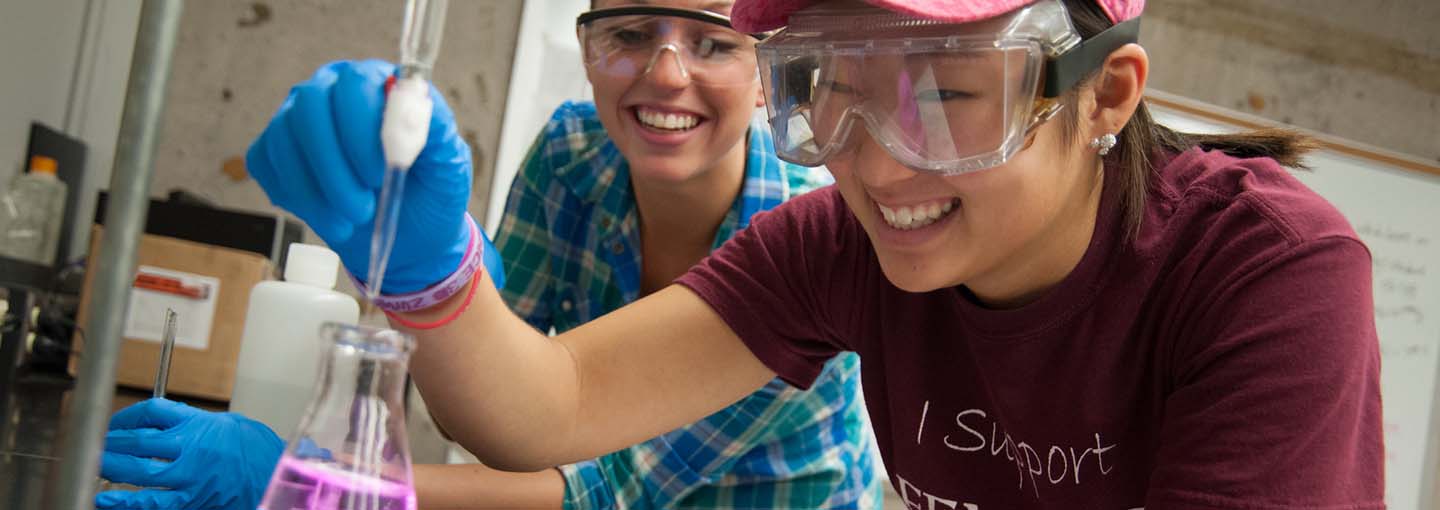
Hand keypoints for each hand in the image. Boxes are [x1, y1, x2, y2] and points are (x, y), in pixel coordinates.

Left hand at [95, 399, 283, 509]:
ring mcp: (190, 476)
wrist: (276, 474)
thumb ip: (190, 421)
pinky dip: (127, 503)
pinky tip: (108, 500)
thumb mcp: (223, 422)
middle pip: (139, 441)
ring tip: (96, 466)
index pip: (152, 411)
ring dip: (112, 468)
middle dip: (111, 443)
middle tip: (95, 444)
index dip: (126, 416)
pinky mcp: (191, 500)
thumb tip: (159, 422)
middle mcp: (192, 448)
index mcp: (200, 423)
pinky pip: (153, 503)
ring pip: (140, 472)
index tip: (115, 423)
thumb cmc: (254, 448)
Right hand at [246, 59, 473, 292]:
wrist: (411, 237)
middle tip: (363, 209)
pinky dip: (298, 199)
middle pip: (311, 106)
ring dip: (316, 190)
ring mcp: (297, 119)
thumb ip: (437, 128)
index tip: (381, 174)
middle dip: (334, 166)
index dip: (362, 130)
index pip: (356, 84)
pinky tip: (329, 218)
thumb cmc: (430, 192)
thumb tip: (417, 98)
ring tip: (352, 222)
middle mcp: (331, 90)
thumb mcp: (449, 164)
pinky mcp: (274, 150)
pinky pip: (266, 163)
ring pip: (285, 138)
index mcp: (377, 84)